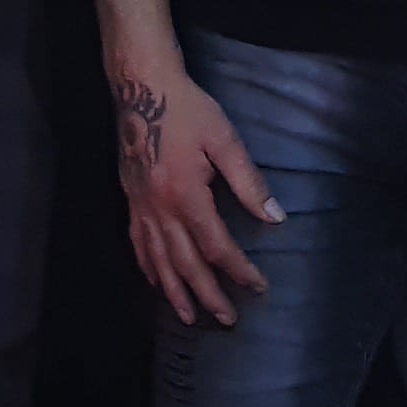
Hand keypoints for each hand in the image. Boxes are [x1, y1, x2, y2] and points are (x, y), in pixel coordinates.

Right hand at [114, 62, 281, 326]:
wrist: (142, 87)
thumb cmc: (188, 110)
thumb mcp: (225, 140)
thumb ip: (249, 182)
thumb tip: (276, 218)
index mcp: (186, 195)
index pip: (216, 246)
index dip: (238, 271)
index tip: (257, 286)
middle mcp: (160, 209)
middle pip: (185, 264)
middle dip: (207, 295)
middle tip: (227, 320)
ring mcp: (141, 207)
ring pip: (158, 261)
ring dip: (174, 292)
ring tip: (190, 317)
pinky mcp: (130, 200)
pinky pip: (138, 244)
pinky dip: (148, 267)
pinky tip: (155, 281)